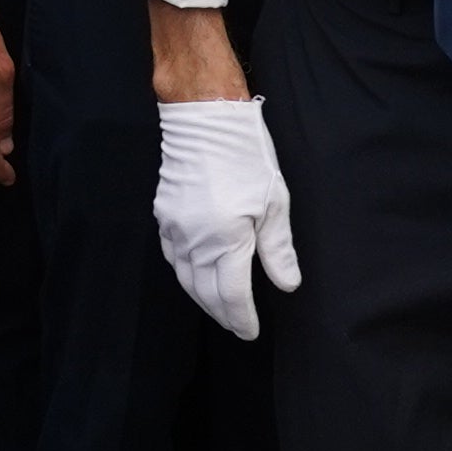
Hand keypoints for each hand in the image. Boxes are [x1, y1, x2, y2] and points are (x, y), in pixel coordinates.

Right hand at [152, 97, 303, 338]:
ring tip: (219, 308)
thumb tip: (287, 283)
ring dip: (202, 298)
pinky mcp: (164, 215)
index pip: (232, 295)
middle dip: (223, 314)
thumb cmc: (245, 156)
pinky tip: (194, 276)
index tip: (251, 332)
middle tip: (237, 326)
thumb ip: (278, 249)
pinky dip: (184, 273)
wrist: (204, 118)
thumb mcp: (274, 201)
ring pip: (185, 278)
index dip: (242, 319)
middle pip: (205, 293)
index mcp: (226, 240)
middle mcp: (196, 241)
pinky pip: (171, 257)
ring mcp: (175, 229)